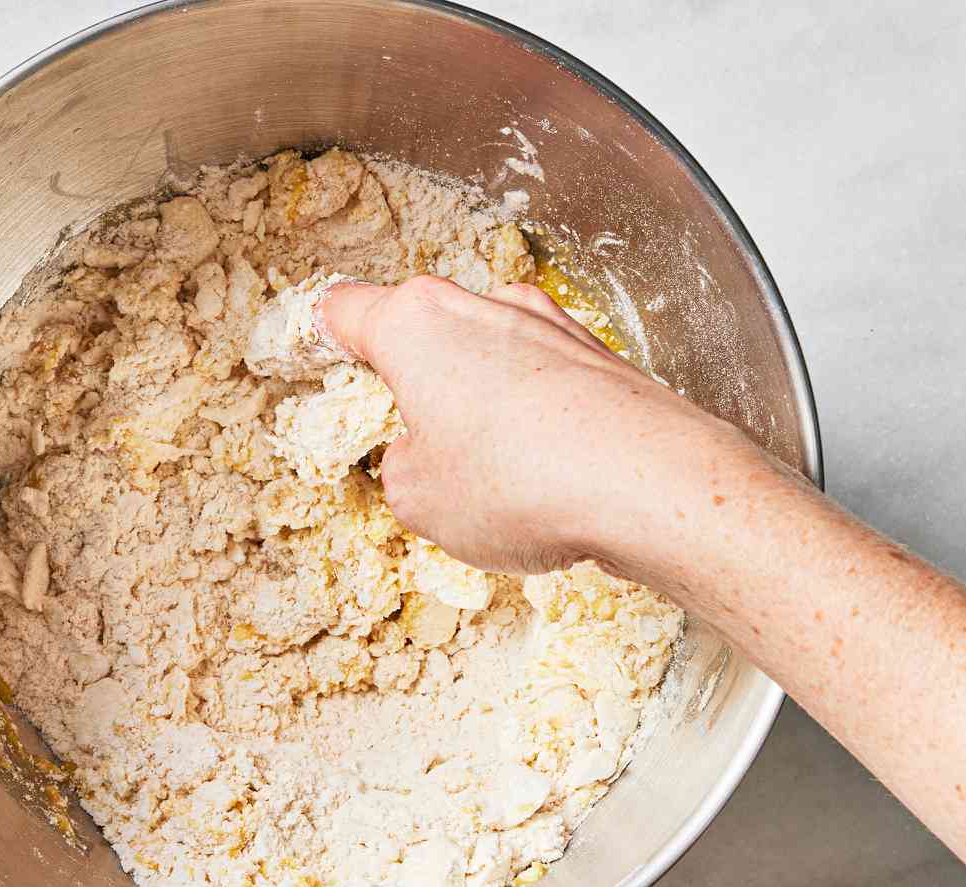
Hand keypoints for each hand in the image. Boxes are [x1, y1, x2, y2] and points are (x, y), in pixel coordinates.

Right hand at [320, 275, 768, 595]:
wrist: (645, 485)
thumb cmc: (517, 483)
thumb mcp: (417, 500)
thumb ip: (402, 469)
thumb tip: (423, 456)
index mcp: (416, 324)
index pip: (346, 312)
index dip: (325, 337)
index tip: (319, 349)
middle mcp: (482, 306)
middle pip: (426, 336)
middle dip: (416, 385)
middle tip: (413, 446)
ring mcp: (548, 326)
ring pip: (489, 361)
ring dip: (480, 406)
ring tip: (489, 479)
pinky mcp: (598, 360)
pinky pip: (544, 388)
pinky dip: (535, 422)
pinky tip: (545, 477)